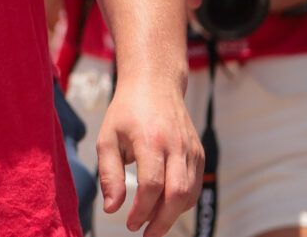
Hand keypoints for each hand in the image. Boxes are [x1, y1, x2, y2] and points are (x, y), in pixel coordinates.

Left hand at [95, 75, 201, 235]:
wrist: (155, 84)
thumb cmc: (126, 112)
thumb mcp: (107, 138)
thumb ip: (109, 174)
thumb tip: (112, 208)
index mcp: (151, 139)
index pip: (152, 185)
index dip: (142, 210)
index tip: (129, 224)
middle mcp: (176, 145)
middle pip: (177, 194)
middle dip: (162, 221)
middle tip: (145, 234)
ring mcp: (192, 150)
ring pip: (189, 193)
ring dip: (172, 215)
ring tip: (152, 224)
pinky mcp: (199, 153)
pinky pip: (195, 186)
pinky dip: (182, 202)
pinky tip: (165, 207)